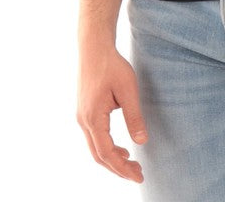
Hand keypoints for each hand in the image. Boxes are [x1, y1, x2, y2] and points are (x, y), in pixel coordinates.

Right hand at [77, 45, 147, 182]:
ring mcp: (82, 117)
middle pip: (98, 156)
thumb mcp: (128, 89)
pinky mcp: (85, 112)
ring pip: (95, 148)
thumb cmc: (112, 66)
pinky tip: (121, 149)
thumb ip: (134, 116)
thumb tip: (142, 142)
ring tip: (131, 163)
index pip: (107, 153)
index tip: (139, 176)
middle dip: (118, 168)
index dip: (122, 168)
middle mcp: (84, 121)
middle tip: (138, 174)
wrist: (94, 48)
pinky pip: (94, 138)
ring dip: (112, 159)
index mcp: (93, 118)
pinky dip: (107, 148)